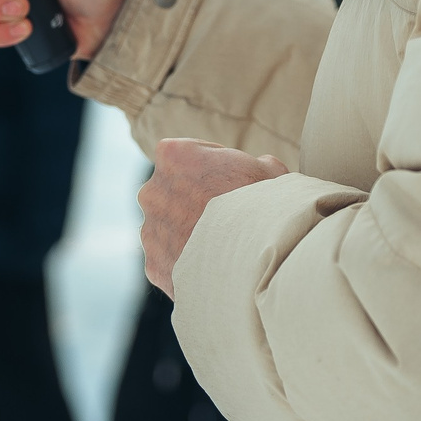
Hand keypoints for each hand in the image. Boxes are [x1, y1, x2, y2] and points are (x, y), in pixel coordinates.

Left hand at [141, 139, 285, 296]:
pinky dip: (187, 263)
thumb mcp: (270, 171)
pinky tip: (214, 266)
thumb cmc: (265, 209)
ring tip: (223, 245)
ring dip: (189, 233)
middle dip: (196, 200)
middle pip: (176, 191)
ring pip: (169, 228)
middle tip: (229, 216)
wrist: (256, 262)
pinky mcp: (154, 265)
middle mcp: (152, 191)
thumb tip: (262, 166)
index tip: (235, 182)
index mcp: (173, 156)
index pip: (192, 154)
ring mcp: (150, 230)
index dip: (219, 167)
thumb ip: (256, 164)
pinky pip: (171, 261)